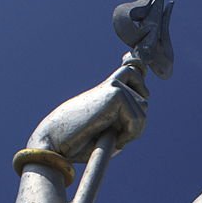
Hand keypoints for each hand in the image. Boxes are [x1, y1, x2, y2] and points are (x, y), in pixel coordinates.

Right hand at [26, 64, 147, 162]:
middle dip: (136, 124)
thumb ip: (128, 117)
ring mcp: (114, 86)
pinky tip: (112, 137)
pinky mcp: (115, 93)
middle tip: (115, 135)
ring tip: (110, 136)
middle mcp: (112, 84)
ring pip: (143, 111)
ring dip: (132, 131)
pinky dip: (129, 134)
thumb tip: (144, 99)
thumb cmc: (81, 142)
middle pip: (144, 102)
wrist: (57, 141)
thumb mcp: (110, 131)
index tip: (135, 61)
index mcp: (108, 90)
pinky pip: (137, 119)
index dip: (139, 70)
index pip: (131, 72)